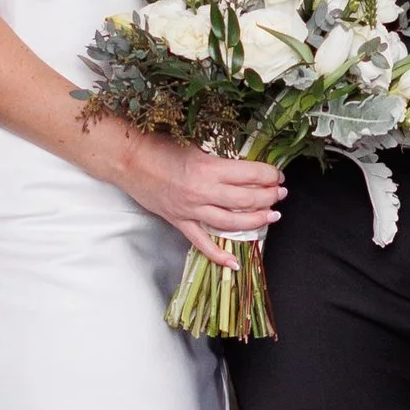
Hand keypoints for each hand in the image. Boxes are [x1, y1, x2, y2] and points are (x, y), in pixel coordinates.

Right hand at [104, 128, 286, 266]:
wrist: (128, 160)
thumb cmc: (159, 146)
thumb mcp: (195, 146)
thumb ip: (218, 160)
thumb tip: (243, 168)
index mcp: (209, 168)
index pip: (250, 174)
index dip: (269, 175)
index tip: (277, 175)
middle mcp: (203, 192)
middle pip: (246, 200)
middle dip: (269, 197)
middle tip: (280, 194)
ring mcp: (191, 210)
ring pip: (231, 222)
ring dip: (255, 221)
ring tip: (271, 216)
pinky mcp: (180, 222)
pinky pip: (202, 242)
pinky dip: (218, 255)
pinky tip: (234, 263)